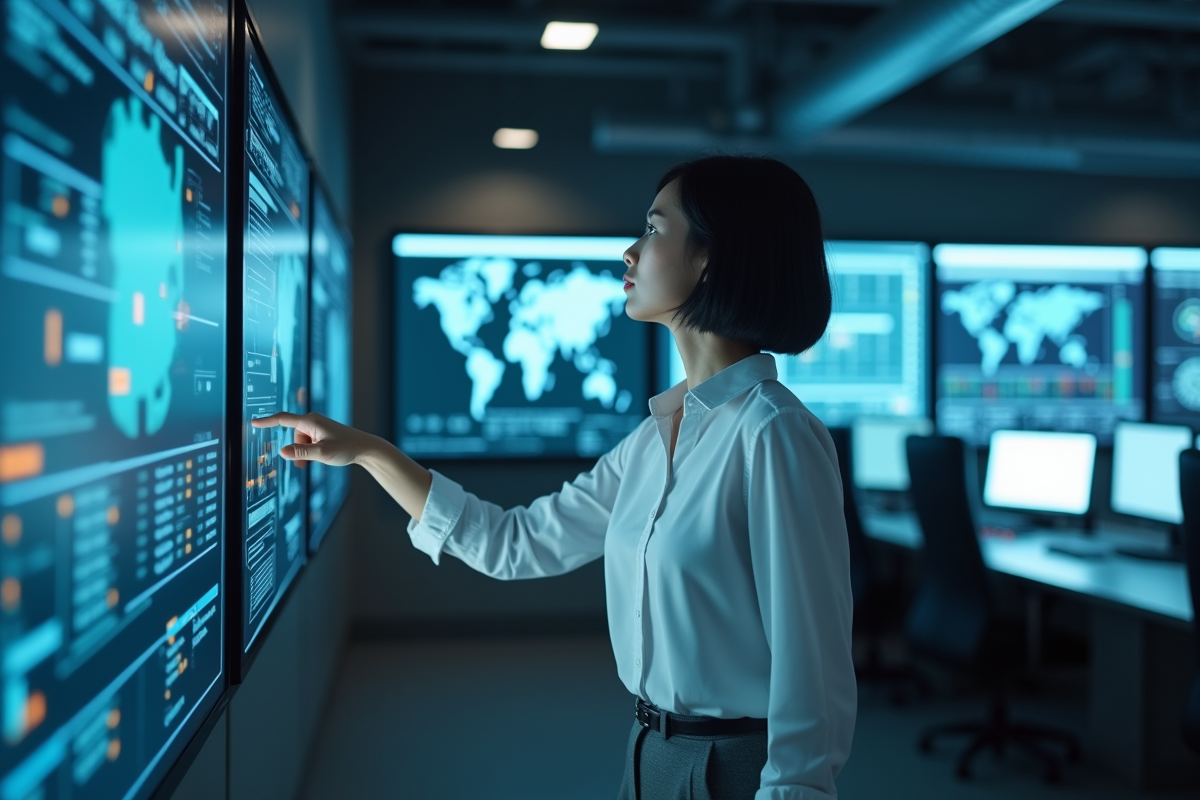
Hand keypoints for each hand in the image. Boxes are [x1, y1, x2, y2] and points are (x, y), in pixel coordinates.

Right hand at [250, 412, 369, 468]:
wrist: (365, 447)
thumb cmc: (346, 448)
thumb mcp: (321, 453)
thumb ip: (300, 453)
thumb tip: (281, 452)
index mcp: (310, 421)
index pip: (283, 420)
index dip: (266, 422)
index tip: (253, 422)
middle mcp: (312, 421)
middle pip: (293, 436)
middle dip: (296, 450)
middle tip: (304, 465)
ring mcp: (317, 426)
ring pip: (300, 441)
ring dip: (304, 452)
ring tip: (319, 459)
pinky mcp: (321, 432)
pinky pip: (308, 442)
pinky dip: (310, 450)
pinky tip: (323, 455)